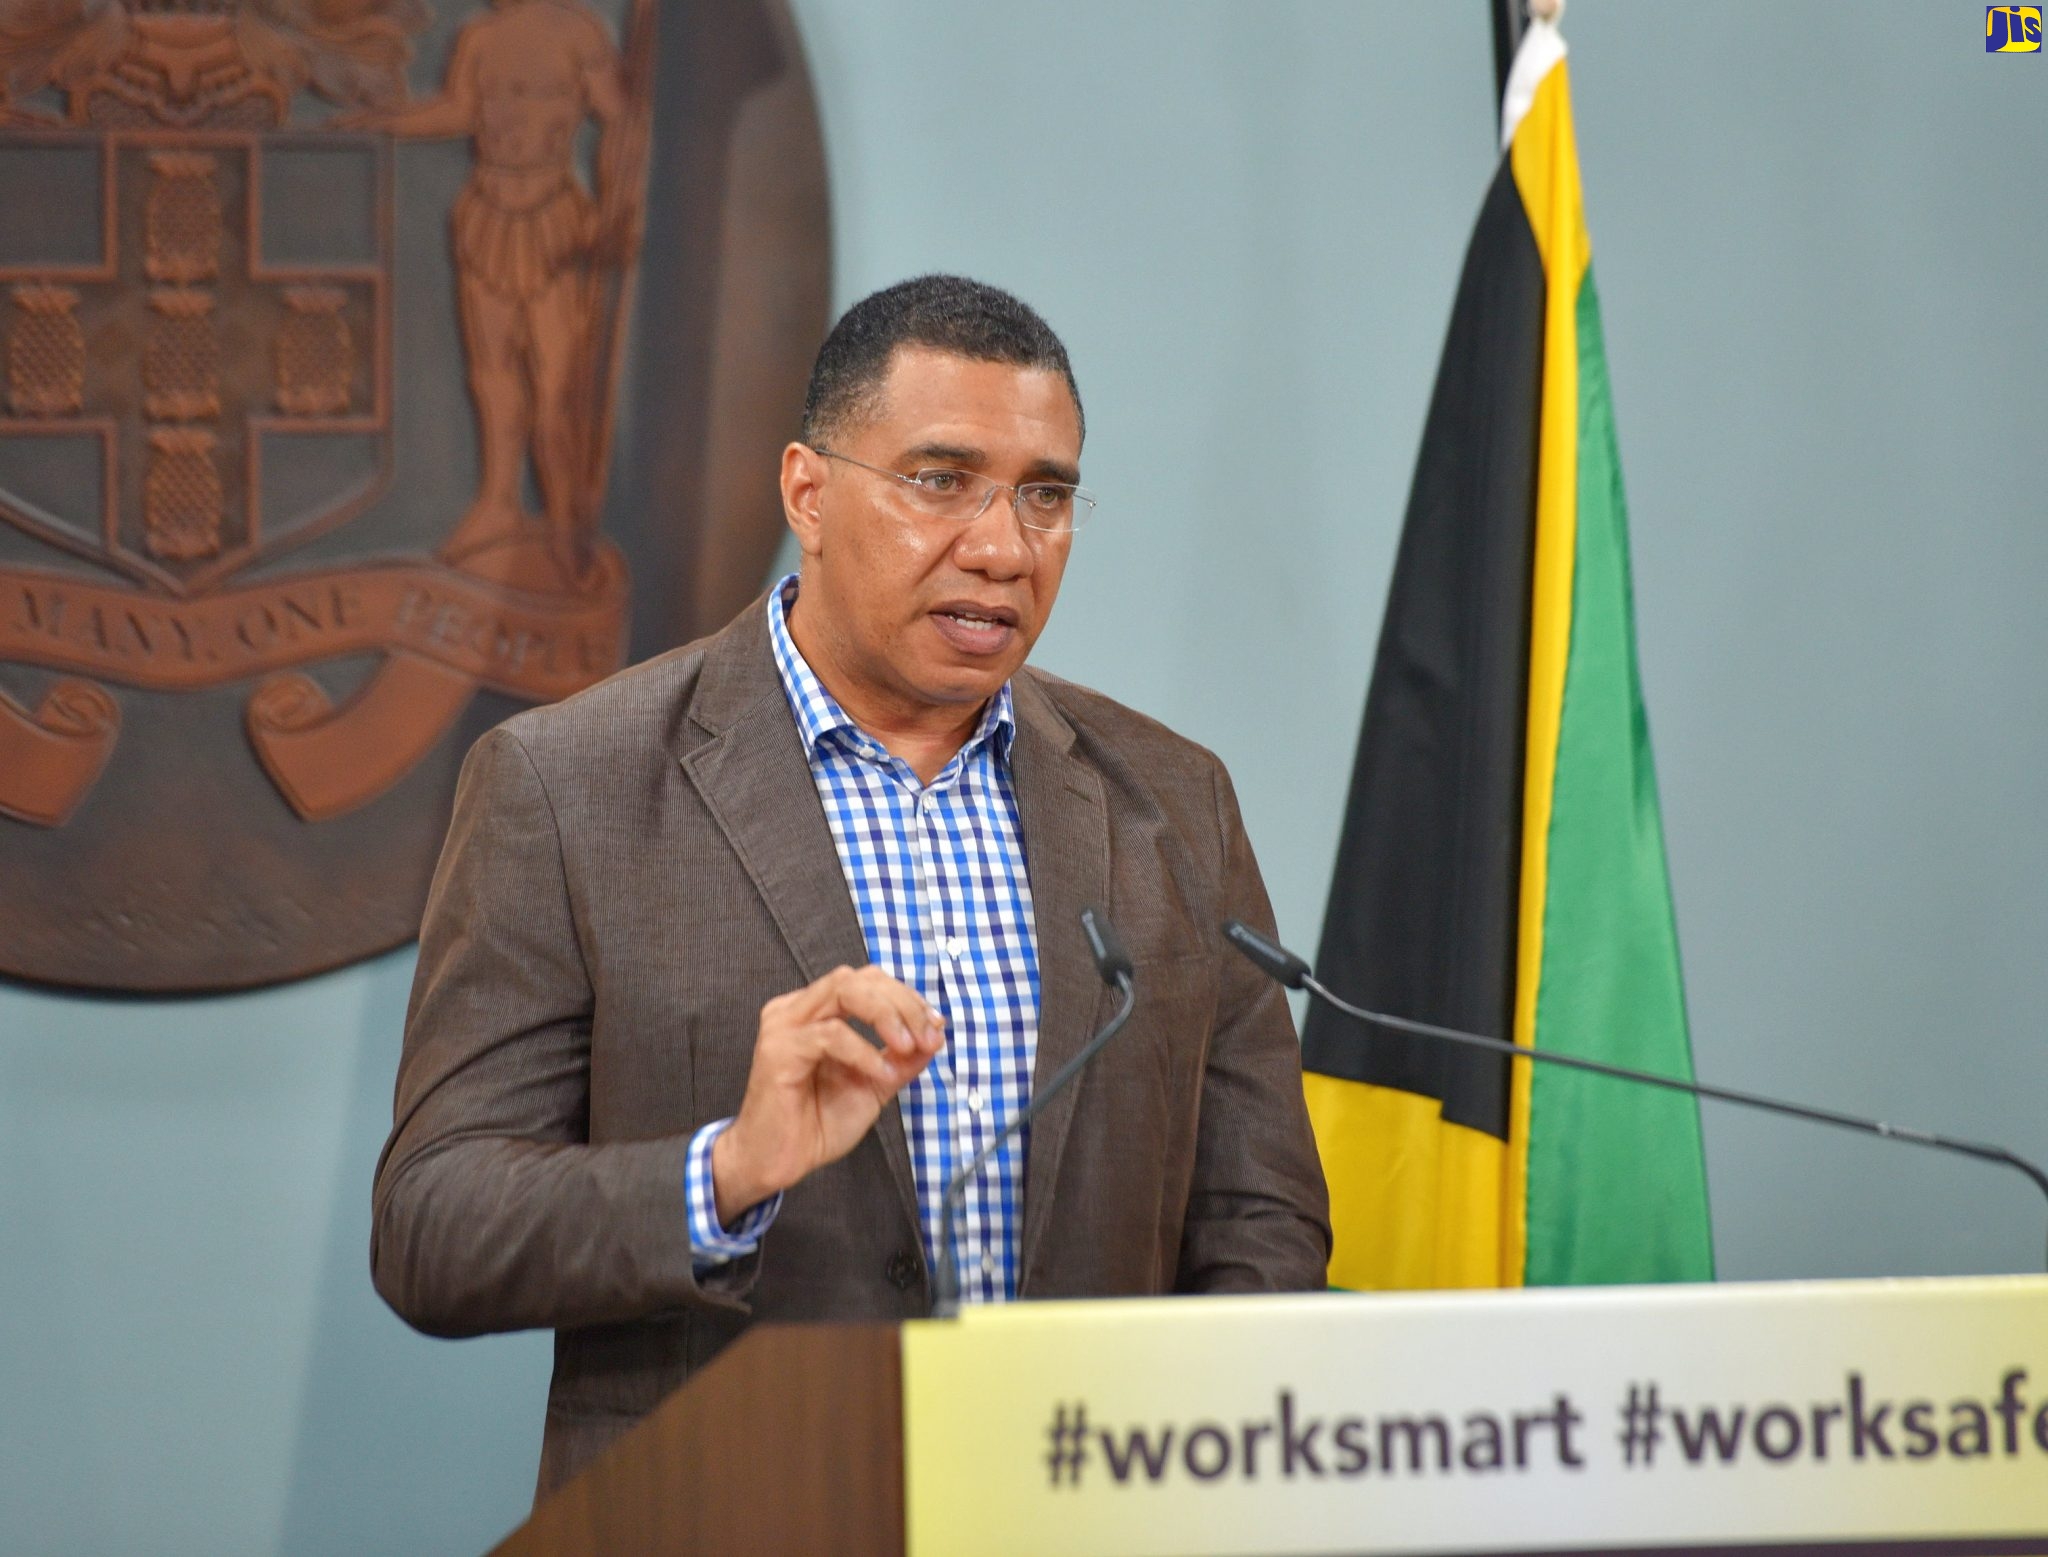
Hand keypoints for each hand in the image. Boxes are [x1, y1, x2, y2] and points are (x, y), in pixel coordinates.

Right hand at [711, 966, 943, 1223]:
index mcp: (818, 1012)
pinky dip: (864, 1052)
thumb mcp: (875, 1085)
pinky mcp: (778, 1049)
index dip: (906, 997)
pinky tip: (881, 1073)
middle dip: (902, 1002)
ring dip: (886, 1015)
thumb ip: (902, 1059)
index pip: (867, 981)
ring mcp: (784, 1025)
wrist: (778, 1162)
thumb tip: (937, 1035)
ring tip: (909, 1047)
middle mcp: (797, 1009)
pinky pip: (830, 1035)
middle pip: (858, 978)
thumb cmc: (817, 1123)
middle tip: (928, 1035)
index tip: (936, 1027)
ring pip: (843, 990)